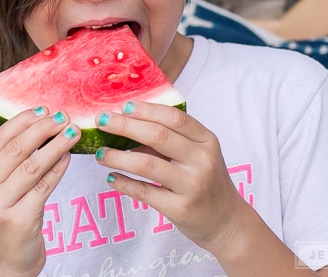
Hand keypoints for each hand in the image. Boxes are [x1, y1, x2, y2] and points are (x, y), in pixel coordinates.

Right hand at [0, 107, 80, 276]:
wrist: (9, 262)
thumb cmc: (10, 218)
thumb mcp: (2, 188)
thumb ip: (13, 161)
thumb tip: (42, 123)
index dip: (23, 120)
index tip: (44, 108)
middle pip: (16, 149)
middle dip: (43, 129)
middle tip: (64, 117)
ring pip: (32, 166)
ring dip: (56, 145)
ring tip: (73, 132)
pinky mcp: (19, 219)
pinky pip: (44, 187)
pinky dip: (58, 168)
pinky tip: (69, 157)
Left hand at [93, 101, 247, 252]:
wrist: (227, 222)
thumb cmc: (206, 181)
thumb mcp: (198, 155)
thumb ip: (171, 139)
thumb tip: (127, 122)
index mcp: (207, 141)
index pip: (175, 118)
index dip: (147, 109)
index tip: (124, 105)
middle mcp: (202, 161)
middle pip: (157, 136)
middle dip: (124, 126)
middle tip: (101, 121)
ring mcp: (192, 186)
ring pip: (146, 164)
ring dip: (117, 156)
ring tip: (100, 153)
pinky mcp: (180, 209)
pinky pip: (144, 192)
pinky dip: (123, 183)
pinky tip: (111, 176)